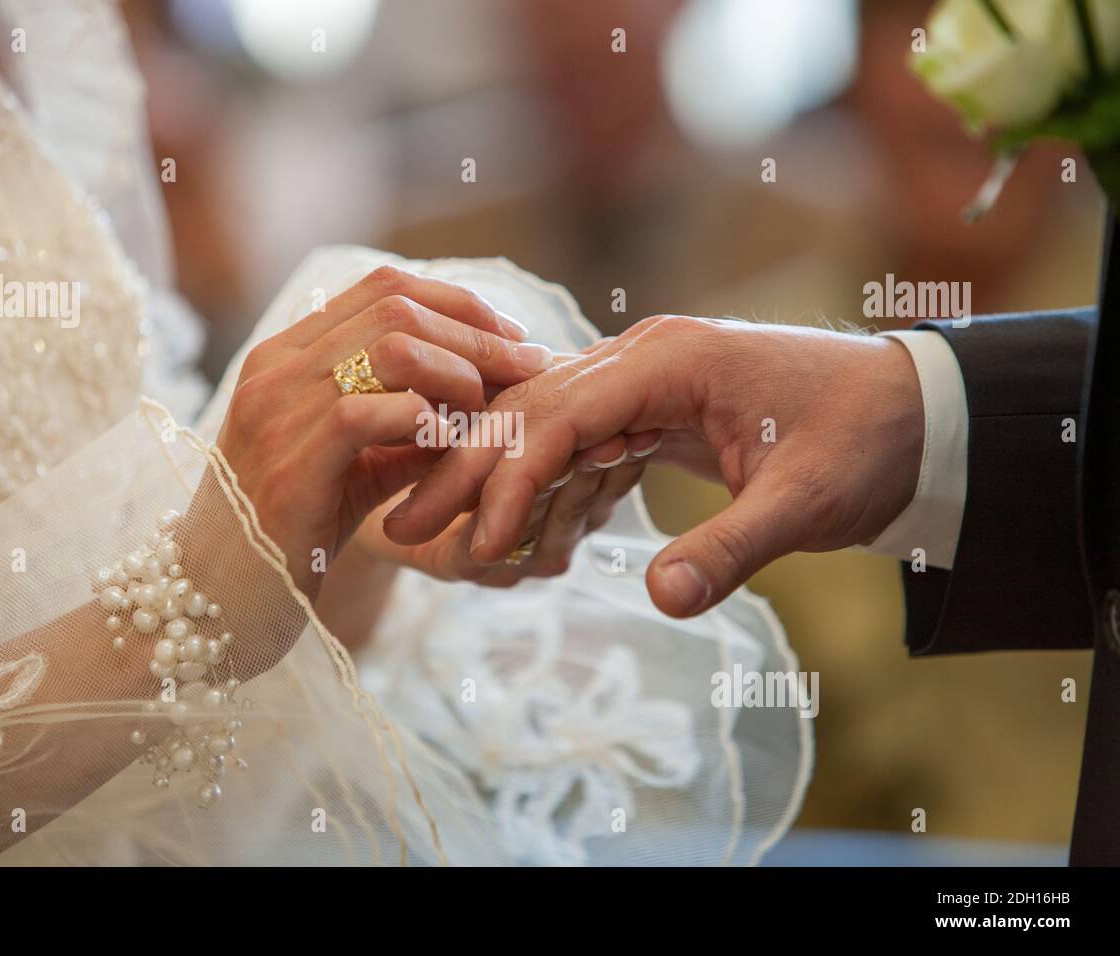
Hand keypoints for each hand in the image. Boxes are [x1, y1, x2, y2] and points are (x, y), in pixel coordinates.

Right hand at [214, 265, 552, 598]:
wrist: (216, 600)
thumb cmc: (291, 533)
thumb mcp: (356, 465)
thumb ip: (407, 426)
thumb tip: (483, 399)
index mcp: (286, 355)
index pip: (382, 287)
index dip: (459, 304)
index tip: (510, 340)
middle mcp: (275, 369)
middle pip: (396, 307)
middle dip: (477, 335)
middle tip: (527, 370)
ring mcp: (276, 412)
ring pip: (389, 349)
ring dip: (457, 373)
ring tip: (483, 411)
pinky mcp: (290, 466)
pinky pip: (369, 414)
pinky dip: (425, 420)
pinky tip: (450, 444)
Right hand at [383, 315, 924, 616]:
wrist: (917, 415)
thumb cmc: (868, 443)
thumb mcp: (806, 503)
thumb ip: (731, 550)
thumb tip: (657, 601)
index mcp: (671, 359)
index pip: (562, 412)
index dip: (510, 477)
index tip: (474, 541)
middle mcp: (646, 359)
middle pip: (534, 412)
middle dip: (470, 473)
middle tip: (404, 527)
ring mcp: (648, 382)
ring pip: (548, 428)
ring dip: (497, 483)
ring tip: (439, 535)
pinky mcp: (656, 413)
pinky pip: (583, 447)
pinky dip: (548, 490)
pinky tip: (518, 532)